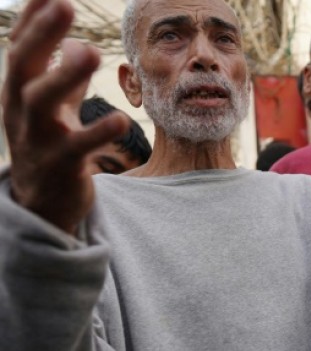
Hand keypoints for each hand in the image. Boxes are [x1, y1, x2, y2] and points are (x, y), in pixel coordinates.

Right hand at [2, 0, 128, 234]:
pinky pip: (77, 148)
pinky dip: (99, 133)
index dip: (32, 19)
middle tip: (65, 5)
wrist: (43, 202)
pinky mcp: (60, 166)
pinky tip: (123, 120)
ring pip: (43, 102)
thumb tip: (75, 41)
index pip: (21, 48)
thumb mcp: (53, 105)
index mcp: (19, 90)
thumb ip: (62, 73)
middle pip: (24, 66)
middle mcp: (21, 110)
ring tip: (93, 51)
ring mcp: (38, 138)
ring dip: (66, 75)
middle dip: (42, 34)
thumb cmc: (50, 142)